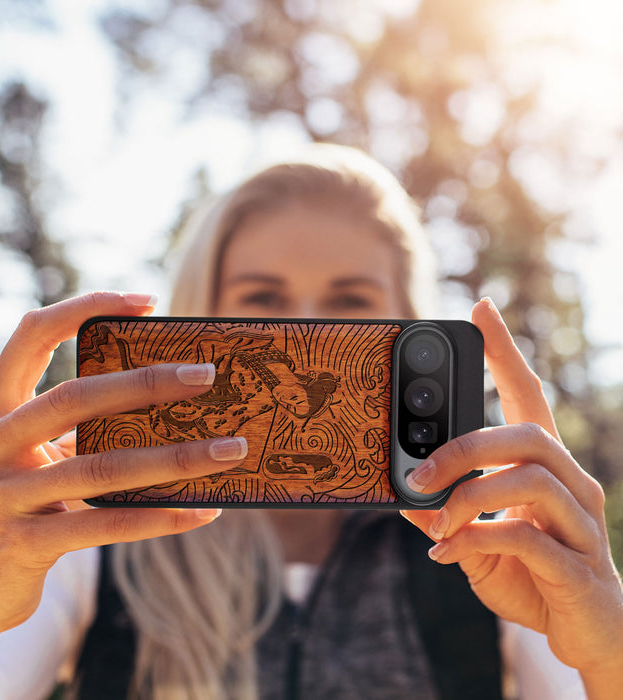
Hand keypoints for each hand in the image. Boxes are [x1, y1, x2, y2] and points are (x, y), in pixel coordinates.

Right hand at [0, 292, 246, 639]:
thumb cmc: (20, 504)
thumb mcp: (35, 456)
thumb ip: (79, 427)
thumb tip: (171, 399)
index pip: (31, 335)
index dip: (85, 307)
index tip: (148, 301)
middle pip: (74, 398)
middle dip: (146, 383)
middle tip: (207, 375)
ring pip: (100, 467)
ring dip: (175, 458)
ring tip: (229, 450)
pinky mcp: (21, 545)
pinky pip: (105, 524)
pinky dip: (159, 517)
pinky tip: (202, 511)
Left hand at [401, 298, 622, 691]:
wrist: (586, 635)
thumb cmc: (532, 576)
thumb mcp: (476, 539)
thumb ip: (445, 514)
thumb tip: (403, 494)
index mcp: (545, 468)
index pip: (528, 395)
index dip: (505, 352)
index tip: (481, 309)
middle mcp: (572, 484)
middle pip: (527, 434)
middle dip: (465, 447)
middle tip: (418, 472)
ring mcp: (582, 524)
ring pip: (530, 479)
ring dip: (468, 497)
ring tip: (435, 522)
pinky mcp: (579, 566)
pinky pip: (527, 538)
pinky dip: (476, 540)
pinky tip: (448, 554)